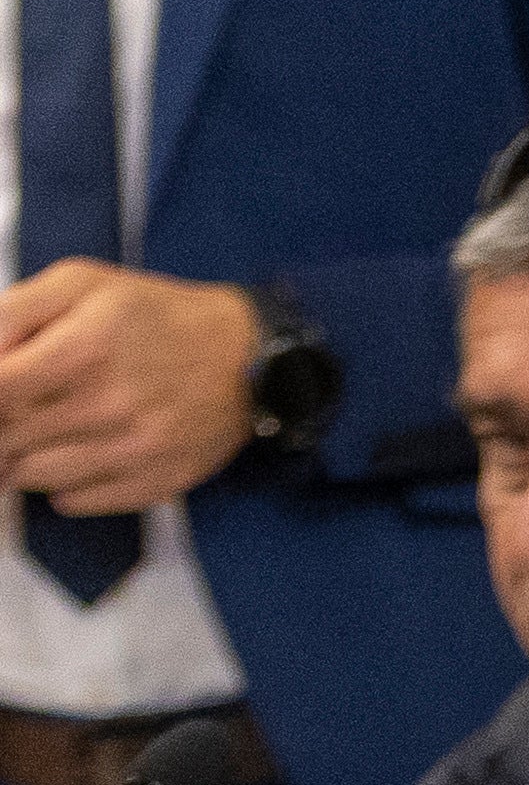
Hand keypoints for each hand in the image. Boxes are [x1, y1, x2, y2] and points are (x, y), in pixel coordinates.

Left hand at [0, 261, 262, 513]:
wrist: (248, 359)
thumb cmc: (156, 316)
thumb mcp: (81, 283)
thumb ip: (13, 312)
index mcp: (88, 347)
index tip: (0, 390)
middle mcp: (112, 405)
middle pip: (7, 435)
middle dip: (0, 423)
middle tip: (16, 408)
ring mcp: (136, 450)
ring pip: (31, 475)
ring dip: (18, 456)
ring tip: (37, 432)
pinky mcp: (156, 482)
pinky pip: (74, 501)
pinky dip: (59, 484)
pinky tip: (74, 454)